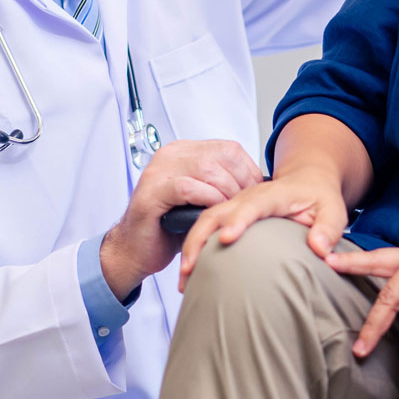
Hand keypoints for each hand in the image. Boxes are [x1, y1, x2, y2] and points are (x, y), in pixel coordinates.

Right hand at [99, 140, 261, 299]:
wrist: (136, 250)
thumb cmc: (171, 228)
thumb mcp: (203, 199)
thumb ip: (224, 185)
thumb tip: (262, 185)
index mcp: (185, 152)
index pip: (229, 148)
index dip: (248, 171)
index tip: (256, 194)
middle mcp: (171, 154)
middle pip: (221, 155)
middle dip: (241, 182)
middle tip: (246, 206)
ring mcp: (158, 170)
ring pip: (207, 168)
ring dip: (226, 192)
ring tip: (230, 212)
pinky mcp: (152, 190)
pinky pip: (188, 187)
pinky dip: (207, 200)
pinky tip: (212, 214)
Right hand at [177, 166, 349, 290]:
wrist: (307, 180)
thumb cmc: (318, 196)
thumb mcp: (334, 210)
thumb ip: (329, 229)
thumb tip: (319, 249)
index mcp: (273, 194)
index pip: (252, 205)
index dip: (238, 220)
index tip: (226, 239)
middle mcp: (248, 197)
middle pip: (216, 212)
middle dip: (199, 239)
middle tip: (190, 269)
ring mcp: (235, 205)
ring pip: (205, 220)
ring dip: (191, 247)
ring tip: (184, 277)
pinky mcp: (228, 214)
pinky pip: (206, 227)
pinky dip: (194, 247)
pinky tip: (190, 272)